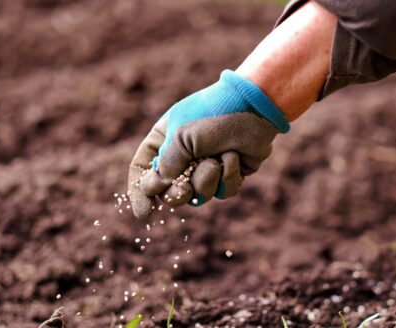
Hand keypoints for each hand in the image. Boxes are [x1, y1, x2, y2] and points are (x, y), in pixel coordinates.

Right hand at [128, 70, 289, 218]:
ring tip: (217, 159)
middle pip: (169, 192)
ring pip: (198, 196)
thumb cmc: (214, 114)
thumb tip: (156, 188)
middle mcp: (182, 156)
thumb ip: (166, 165)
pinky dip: (228, 176)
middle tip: (184, 190)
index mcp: (163, 141)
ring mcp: (206, 167)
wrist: (254, 107)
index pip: (142, 170)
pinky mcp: (228, 175)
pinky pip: (222, 192)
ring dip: (207, 180)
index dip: (140, 193)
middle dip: (177, 194)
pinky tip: (234, 157)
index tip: (145, 213)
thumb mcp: (181, 136)